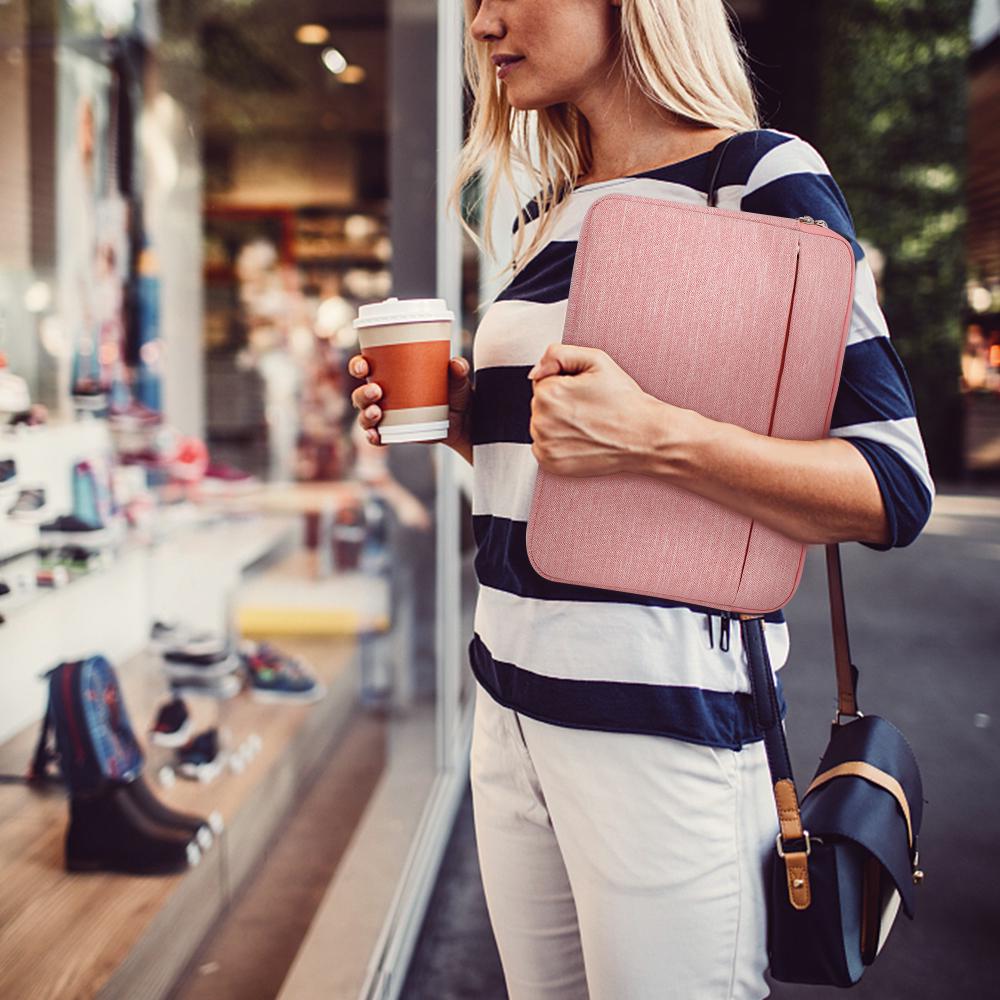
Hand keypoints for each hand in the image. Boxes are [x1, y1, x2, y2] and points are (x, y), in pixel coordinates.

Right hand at [348, 354, 473, 453]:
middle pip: (360, 394)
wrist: (464, 419)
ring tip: (377, 413)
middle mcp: (383, 395)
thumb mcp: (457, 379)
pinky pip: (376, 437)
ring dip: (365, 415)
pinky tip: (375, 435)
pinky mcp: (394, 433)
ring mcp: (387, 416)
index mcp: (390, 374)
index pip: (365, 367)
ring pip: (365, 416)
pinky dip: (372, 437)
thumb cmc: (454, 391)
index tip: (363, 367)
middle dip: (362, 393)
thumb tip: (456, 364)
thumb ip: (458, 370)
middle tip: (377, 391)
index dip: (358, 366)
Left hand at [528, 343, 652, 476]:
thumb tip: (535, 371)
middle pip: (540, 405)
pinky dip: (558, 444)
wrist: (643, 436)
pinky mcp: (550, 462)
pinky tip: (580, 440)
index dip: (565, 384)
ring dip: (557, 424)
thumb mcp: (596, 360)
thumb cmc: (624, 401)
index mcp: (548, 393)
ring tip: (587, 425)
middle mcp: (541, 421)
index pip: (542, 381)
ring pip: (542, 425)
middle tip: (589, 409)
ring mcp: (545, 444)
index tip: (584, 393)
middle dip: (560, 404)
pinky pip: (543, 446)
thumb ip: (557, 354)